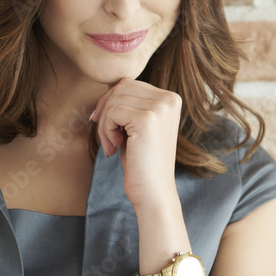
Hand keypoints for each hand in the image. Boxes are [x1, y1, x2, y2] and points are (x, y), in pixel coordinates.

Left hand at [90, 78, 181, 209]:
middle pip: (121, 87)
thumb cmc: (141, 161)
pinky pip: (111, 112)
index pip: (129, 84)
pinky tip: (114, 148)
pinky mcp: (147, 119)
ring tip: (112, 145)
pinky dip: (105, 131)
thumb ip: (129, 103)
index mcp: (170, 98)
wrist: (153, 192)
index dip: (111, 102)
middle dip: (106, 110)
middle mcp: (169, 99)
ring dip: (104, 124)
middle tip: (108, 137)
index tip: (108, 127)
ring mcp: (160, 108)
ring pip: (114, 99)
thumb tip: (109, 84)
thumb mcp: (135, 126)